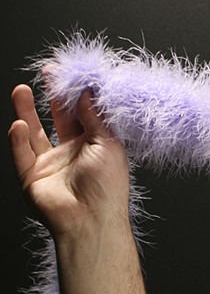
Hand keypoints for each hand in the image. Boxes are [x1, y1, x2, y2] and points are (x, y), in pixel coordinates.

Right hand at [8, 84, 130, 239]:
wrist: (91, 221)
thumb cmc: (109, 185)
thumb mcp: (108, 142)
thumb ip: (94, 116)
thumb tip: (88, 90)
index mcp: (94, 143)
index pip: (82, 112)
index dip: (76, 93)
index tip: (69, 72)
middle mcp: (72, 152)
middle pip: (57, 118)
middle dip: (50, 96)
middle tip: (46, 73)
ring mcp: (50, 164)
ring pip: (33, 133)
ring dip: (25, 111)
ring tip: (20, 90)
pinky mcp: (32, 177)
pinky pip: (21, 155)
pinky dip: (16, 140)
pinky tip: (17, 124)